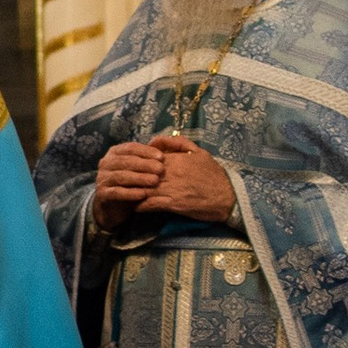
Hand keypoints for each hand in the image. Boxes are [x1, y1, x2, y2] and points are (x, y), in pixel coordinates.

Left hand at [92, 133, 234, 228]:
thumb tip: (156, 140)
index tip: (128, 167)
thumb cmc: (214, 175)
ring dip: (132, 192)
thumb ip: (179, 143)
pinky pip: (151, 204)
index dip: (137, 163)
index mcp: (176, 159)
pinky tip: (134, 207)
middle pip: (143, 173)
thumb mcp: (200, 153)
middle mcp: (171, 172)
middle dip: (130, 177)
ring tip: (122, 195)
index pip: (148, 158)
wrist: (228, 197)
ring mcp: (172, 188)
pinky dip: (140, 205)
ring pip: (144, 188)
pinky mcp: (174, 204)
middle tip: (118, 181)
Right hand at [92, 139, 166, 231]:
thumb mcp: (138, 168)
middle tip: (161, 169)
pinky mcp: (102, 194)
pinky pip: (116, 192)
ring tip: (155, 181)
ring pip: (121, 176)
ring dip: (139, 178)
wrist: (114, 206)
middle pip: (126, 161)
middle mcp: (106, 163)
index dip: (146, 151)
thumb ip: (148, 156)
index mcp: (114, 152)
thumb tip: (160, 143)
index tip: (162, 157)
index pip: (130, 148)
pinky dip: (130, 193)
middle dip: (145, 165)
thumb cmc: (131, 182)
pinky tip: (143, 194)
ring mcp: (102, 179)